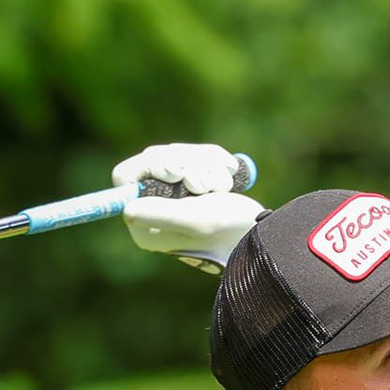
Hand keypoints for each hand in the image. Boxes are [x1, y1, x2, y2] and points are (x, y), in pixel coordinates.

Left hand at [113, 143, 263, 273]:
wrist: (263, 234)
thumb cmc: (231, 232)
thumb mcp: (197, 220)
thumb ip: (161, 213)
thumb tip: (125, 210)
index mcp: (145, 226)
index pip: (126, 176)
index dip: (152, 165)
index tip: (179, 172)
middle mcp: (152, 212)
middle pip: (152, 159)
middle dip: (186, 164)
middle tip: (209, 186)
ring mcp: (170, 198)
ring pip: (175, 155)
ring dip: (204, 163)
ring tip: (224, 186)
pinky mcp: (189, 187)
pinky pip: (192, 156)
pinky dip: (213, 160)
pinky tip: (230, 174)